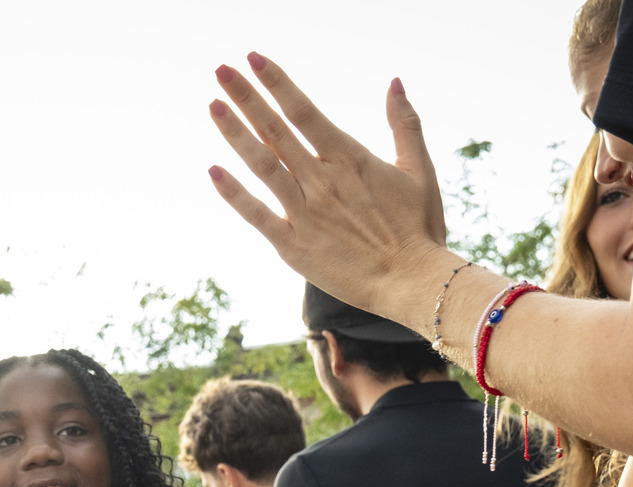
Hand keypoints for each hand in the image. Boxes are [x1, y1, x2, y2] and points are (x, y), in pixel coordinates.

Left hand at [206, 53, 448, 328]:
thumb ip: (405, 124)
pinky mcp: (294, 246)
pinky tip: (214, 170)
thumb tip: (394, 81)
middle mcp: (323, 180)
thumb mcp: (419, 170)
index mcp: (350, 158)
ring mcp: (306, 212)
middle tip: (220, 69)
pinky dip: (234, 194)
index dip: (277, 83)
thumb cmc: (419, 229)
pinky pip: (257, 215)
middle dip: (247, 97)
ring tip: (213, 105)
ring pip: (263, 165)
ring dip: (235, 134)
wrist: (413, 282)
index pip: (304, 111)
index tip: (253, 58)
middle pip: (276, 130)